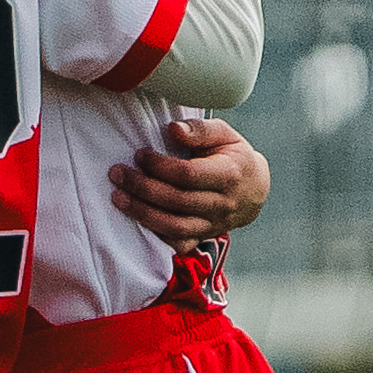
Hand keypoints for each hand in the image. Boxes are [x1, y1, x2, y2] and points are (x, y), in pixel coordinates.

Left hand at [114, 114, 270, 247]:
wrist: (254, 190)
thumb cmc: (233, 157)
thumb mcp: (225, 135)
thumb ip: (200, 129)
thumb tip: (173, 129)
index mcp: (229, 175)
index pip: (188, 174)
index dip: (159, 166)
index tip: (140, 154)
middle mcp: (222, 204)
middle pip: (176, 200)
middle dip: (142, 187)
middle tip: (117, 173)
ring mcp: (213, 224)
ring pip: (174, 226)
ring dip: (142, 213)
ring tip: (118, 197)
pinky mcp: (203, 237)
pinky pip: (178, 243)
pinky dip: (155, 233)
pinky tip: (136, 218)